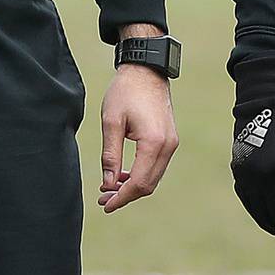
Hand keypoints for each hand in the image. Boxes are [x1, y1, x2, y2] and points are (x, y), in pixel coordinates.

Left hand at [98, 58, 178, 212]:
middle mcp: (168, 146)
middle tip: (103, 199)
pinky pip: (156, 166)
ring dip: (133, 186)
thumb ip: (110, 155)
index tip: (105, 205)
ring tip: (109, 188)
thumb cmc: (126, 91)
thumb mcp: (111, 122)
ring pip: (153, 177)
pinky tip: (123, 175)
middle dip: (126, 195)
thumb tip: (108, 184)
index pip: (139, 183)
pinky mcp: (169, 139)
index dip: (121, 198)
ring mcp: (171, 143)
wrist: (146, 70)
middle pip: (149, 185)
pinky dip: (141, 174)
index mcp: (153, 143)